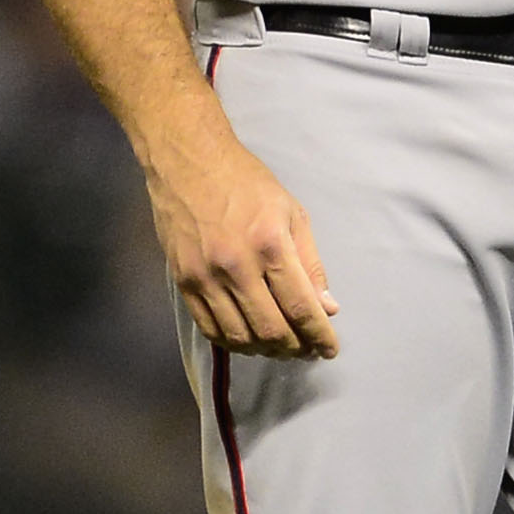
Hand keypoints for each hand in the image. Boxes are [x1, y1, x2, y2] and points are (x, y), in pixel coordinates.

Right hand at [144, 117, 340, 358]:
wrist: (188, 162)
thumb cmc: (245, 182)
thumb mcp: (291, 213)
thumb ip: (311, 263)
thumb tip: (327, 308)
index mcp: (271, 244)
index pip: (301, 307)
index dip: (319, 336)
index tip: (329, 349)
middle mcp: (237, 265)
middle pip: (271, 330)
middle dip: (295, 348)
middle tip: (306, 349)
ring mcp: (206, 276)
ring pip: (240, 336)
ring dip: (265, 351)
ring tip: (280, 346)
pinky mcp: (184, 282)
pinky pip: (210, 328)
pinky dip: (233, 343)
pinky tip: (248, 339)